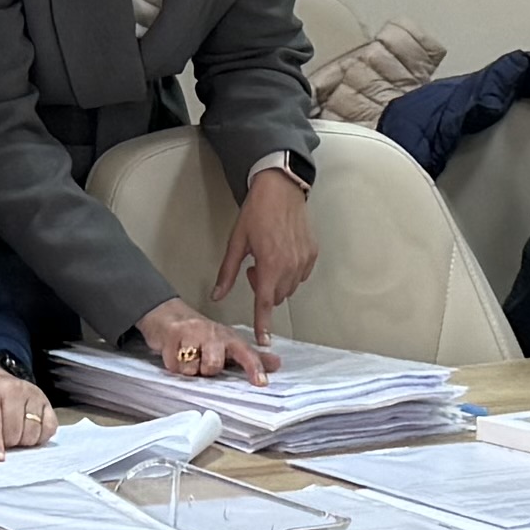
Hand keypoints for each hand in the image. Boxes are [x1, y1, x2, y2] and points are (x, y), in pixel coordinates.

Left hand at [0, 364, 55, 454]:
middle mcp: (13, 389)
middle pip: (14, 432)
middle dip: (4, 443)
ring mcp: (32, 395)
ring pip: (32, 434)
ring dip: (20, 442)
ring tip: (8, 432)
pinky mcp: (46, 401)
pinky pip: (48, 429)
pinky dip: (38, 437)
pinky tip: (25, 430)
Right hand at [136, 299, 261, 381]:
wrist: (169, 316)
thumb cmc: (202, 335)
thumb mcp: (227, 344)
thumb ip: (250, 357)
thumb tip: (277, 364)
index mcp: (229, 338)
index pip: (245, 353)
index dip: (254, 367)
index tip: (261, 382)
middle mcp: (212, 334)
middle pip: (213, 365)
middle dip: (205, 369)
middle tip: (202, 361)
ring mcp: (191, 334)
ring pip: (191, 368)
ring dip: (188, 368)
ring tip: (188, 357)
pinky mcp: (171, 337)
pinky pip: (174, 366)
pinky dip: (174, 365)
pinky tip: (175, 353)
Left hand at [226, 166, 318, 328]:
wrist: (280, 189)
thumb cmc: (257, 212)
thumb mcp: (236, 242)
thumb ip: (227, 273)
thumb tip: (217, 295)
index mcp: (269, 264)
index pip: (265, 303)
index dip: (263, 324)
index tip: (263, 340)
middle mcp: (290, 265)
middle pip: (276, 296)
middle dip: (264, 290)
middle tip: (254, 268)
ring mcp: (304, 260)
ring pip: (289, 287)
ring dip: (277, 281)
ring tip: (268, 257)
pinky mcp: (313, 253)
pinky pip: (301, 275)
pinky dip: (290, 272)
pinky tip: (282, 253)